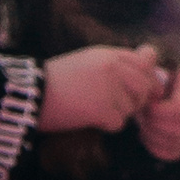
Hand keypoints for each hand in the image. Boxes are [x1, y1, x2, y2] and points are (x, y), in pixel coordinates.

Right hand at [40, 44, 166, 134]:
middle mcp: (112, 67)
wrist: (30, 94)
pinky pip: (119, 123)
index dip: (148, 78)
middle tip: (121, 107)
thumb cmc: (56, 80)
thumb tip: (145, 69)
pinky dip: (108, 126)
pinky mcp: (101, 109)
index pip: (145, 62)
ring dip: (119, 114)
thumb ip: (113, 65)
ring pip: (132, 107)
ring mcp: (108, 87)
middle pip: (145, 85)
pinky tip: (92, 121)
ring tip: (98, 112)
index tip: (144, 91)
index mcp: (108, 54)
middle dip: (138, 100)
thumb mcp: (87, 61)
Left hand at [136, 60, 179, 162]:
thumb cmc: (146, 78)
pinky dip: (157, 148)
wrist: (147, 91)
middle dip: (156, 125)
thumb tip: (148, 55)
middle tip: (143, 118)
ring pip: (177, 141)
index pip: (179, 109)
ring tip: (143, 126)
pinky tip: (147, 136)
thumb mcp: (146, 66)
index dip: (159, 113)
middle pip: (179, 128)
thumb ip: (146, 60)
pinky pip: (175, 152)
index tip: (146, 107)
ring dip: (155, 136)